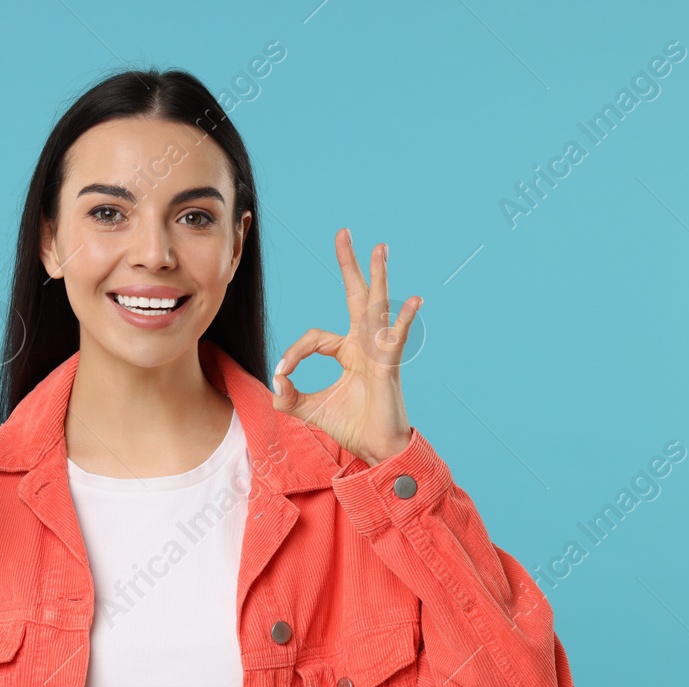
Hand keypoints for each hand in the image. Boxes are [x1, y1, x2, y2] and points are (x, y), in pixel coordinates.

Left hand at [272, 229, 420, 465]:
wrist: (376, 449)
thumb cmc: (352, 426)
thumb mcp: (310, 410)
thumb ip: (289, 397)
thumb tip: (275, 383)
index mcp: (347, 351)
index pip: (315, 337)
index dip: (294, 353)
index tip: (282, 374)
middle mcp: (365, 345)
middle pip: (356, 297)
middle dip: (349, 266)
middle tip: (344, 234)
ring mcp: (379, 352)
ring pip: (377, 307)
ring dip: (378, 277)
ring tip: (380, 248)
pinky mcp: (390, 366)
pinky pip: (397, 338)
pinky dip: (406, 320)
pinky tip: (414, 301)